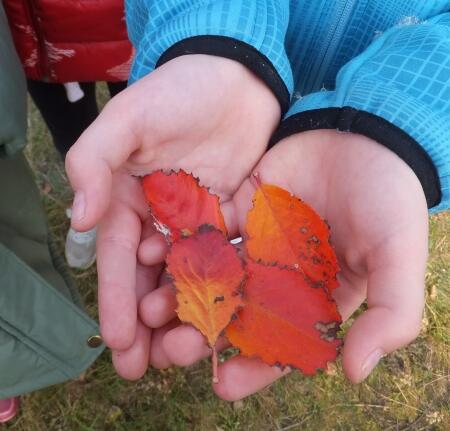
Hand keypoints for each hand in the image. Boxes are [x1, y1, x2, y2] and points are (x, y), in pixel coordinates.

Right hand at [65, 55, 280, 376]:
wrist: (235, 78)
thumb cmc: (177, 91)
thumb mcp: (127, 120)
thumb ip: (95, 162)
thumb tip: (80, 220)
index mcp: (129, 200)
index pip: (120, 259)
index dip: (116, 300)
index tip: (116, 341)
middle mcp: (161, 218)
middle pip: (151, 280)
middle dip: (145, 324)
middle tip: (143, 369)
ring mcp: (198, 222)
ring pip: (187, 278)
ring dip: (182, 316)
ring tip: (181, 357)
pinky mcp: (232, 219)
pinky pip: (226, 260)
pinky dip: (222, 289)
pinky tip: (224, 319)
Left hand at [142, 129, 428, 398]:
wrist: (365, 133)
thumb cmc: (388, 196)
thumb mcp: (399, 258)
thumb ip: (389, 314)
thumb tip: (355, 373)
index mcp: (318, 294)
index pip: (284, 342)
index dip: (255, 367)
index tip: (223, 385)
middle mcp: (283, 274)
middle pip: (239, 313)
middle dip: (205, 334)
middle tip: (173, 350)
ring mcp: (258, 242)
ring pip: (215, 275)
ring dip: (183, 294)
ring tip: (151, 311)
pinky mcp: (240, 208)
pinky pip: (207, 230)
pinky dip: (182, 243)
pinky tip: (153, 255)